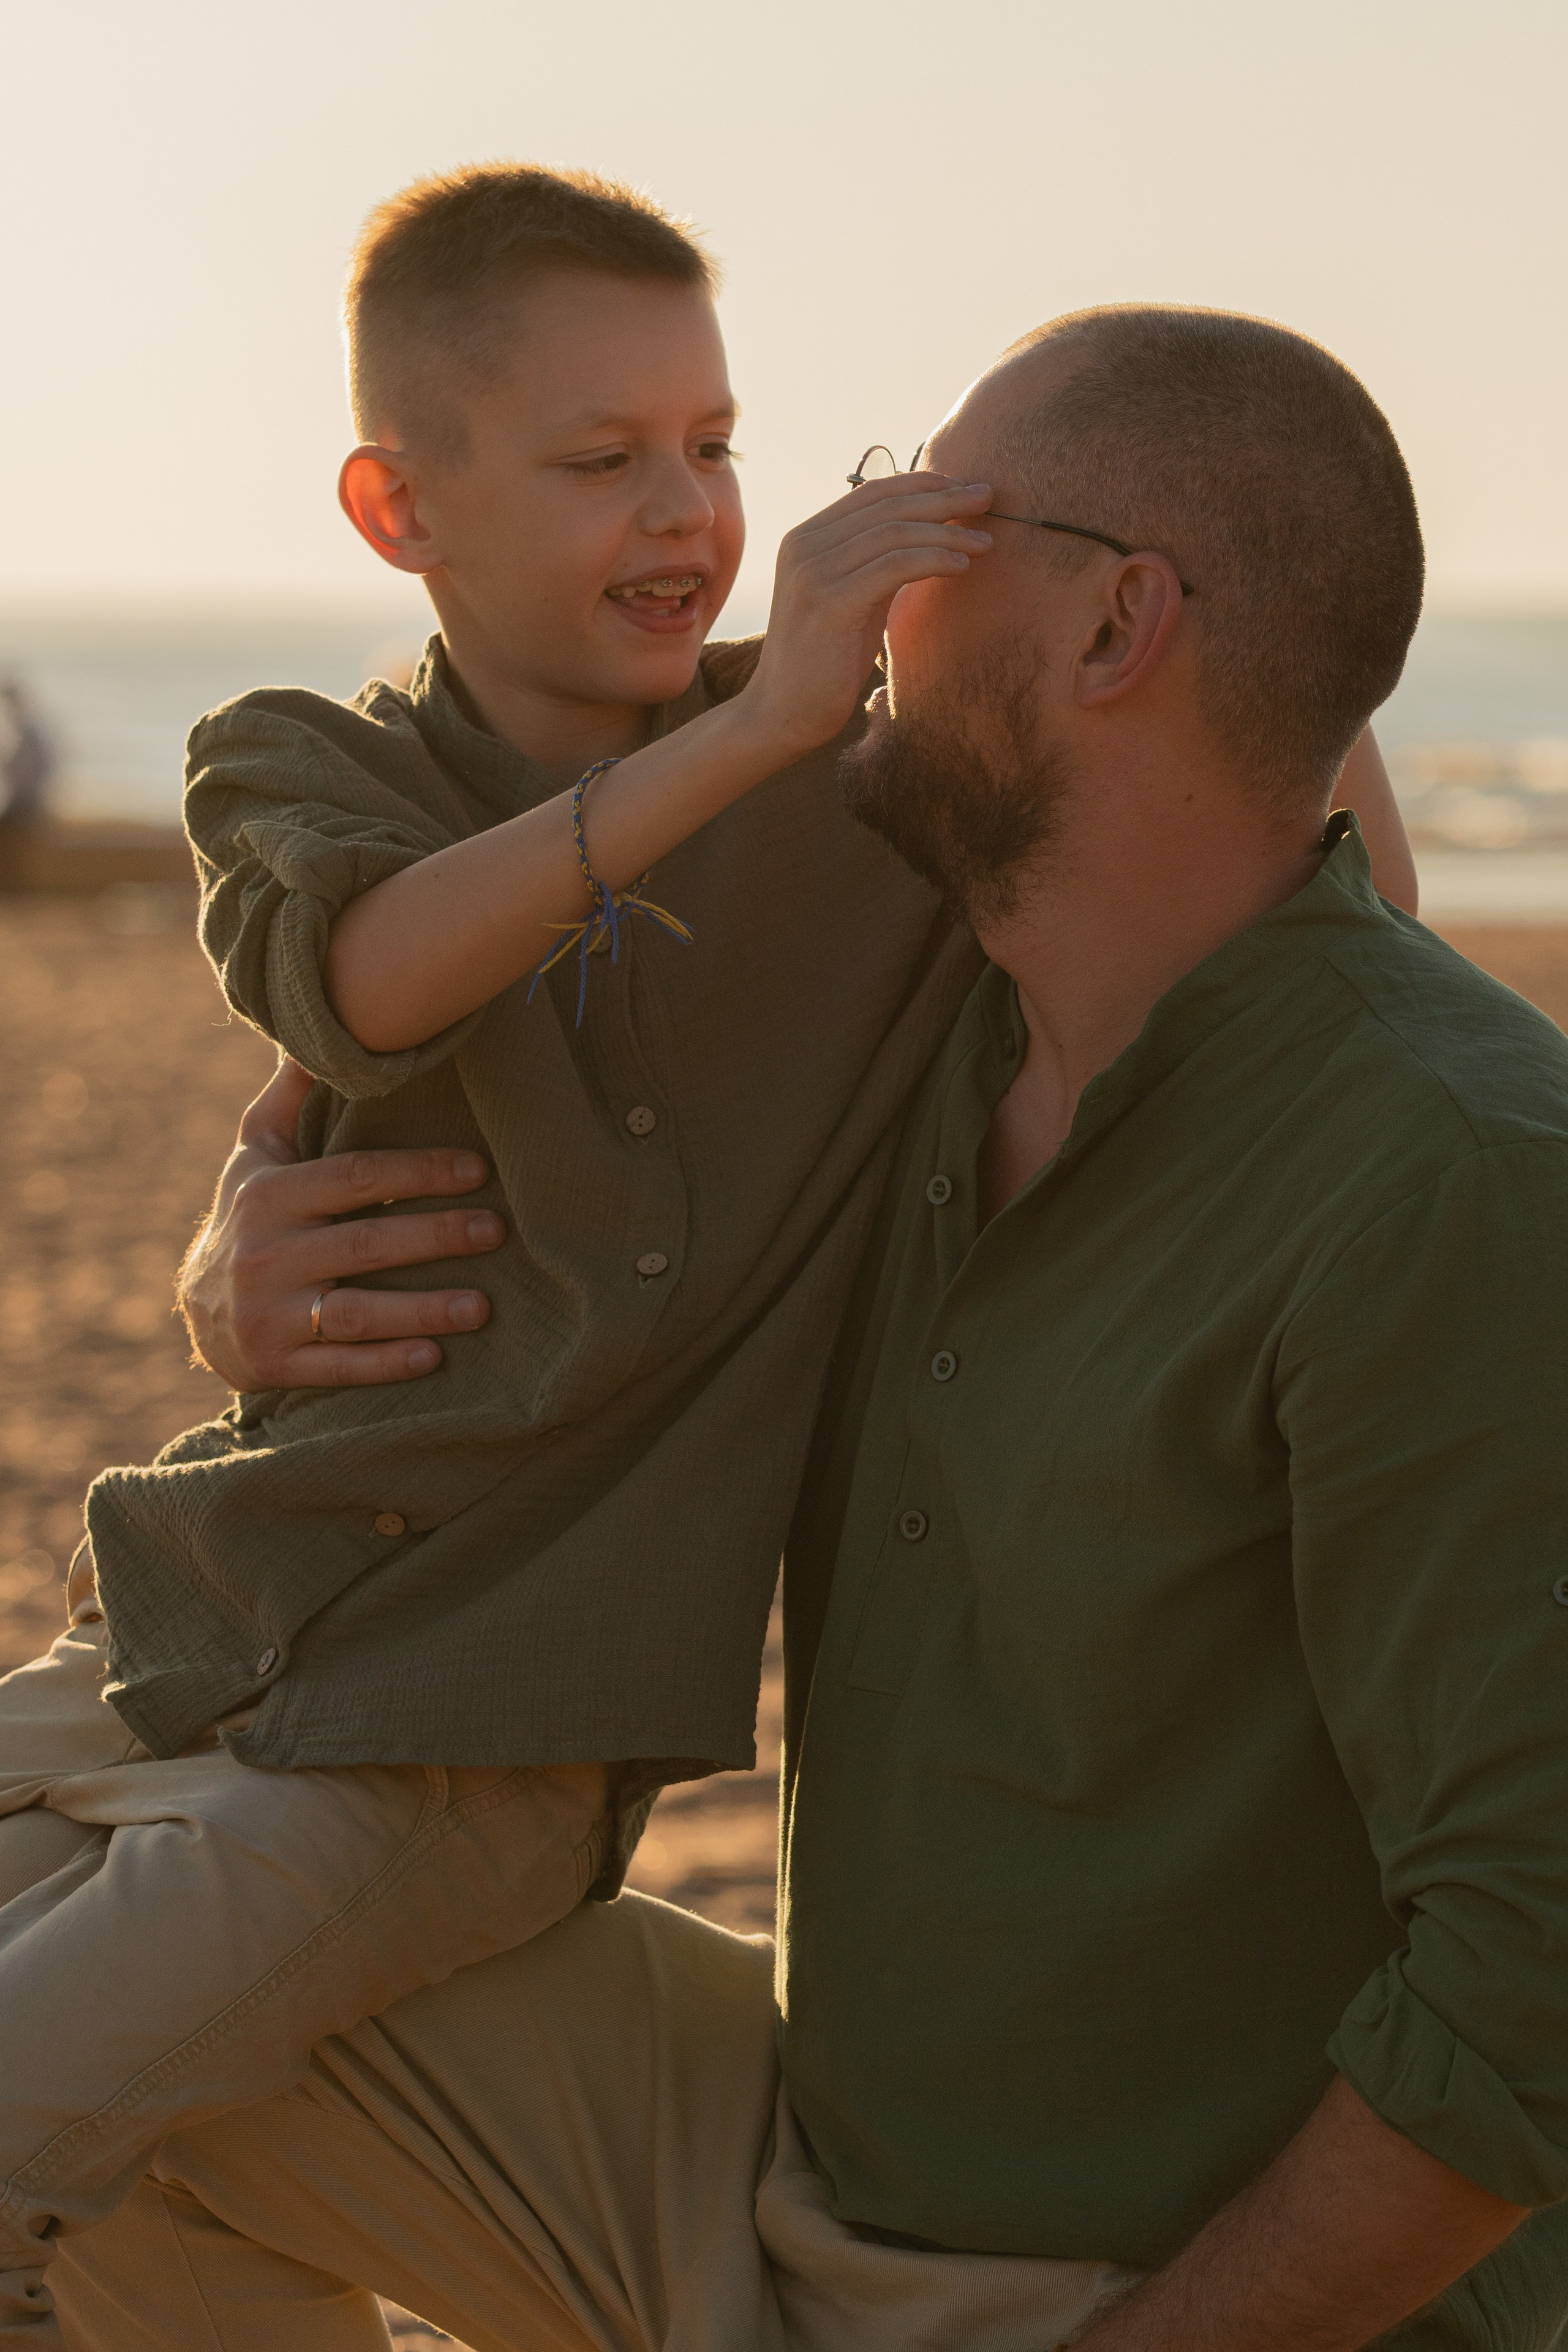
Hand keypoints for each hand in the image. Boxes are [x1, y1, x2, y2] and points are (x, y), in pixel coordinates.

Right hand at [177, 1055, 504, 1389]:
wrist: (200, 1311)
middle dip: (437, 1236)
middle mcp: (265, 1255)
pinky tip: (434, 1358)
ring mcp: (268, 1315)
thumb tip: (314, 1031)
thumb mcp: (256, 1152)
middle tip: (497, 1230)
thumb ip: (289, 1097)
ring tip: (483, 1306)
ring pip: (357, 1312)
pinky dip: (386, 1364)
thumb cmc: (250, 1216)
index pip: (357, 1177)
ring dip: (423, 1310)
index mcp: (269, 1196)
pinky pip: (339, 1367)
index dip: (420, 1171)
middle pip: (367, 1243)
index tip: (478, 1168)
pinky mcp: (275, 1367)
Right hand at [738, 472, 993, 759]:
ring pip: (894, 533)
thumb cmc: (826, 662)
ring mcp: (813, 572)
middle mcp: (805, 545)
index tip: (965, 487)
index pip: (872, 492)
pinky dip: (933, 560)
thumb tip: (930, 534)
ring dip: (947, 533)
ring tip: (984, 543)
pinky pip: (893, 567)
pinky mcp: (829, 602)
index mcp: (807, 538)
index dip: (923, 484)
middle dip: (944, 497)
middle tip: (988, 495)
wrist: (783, 713)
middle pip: (887, 505)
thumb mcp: (852, 597)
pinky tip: (961, 567)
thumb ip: (876, 562)